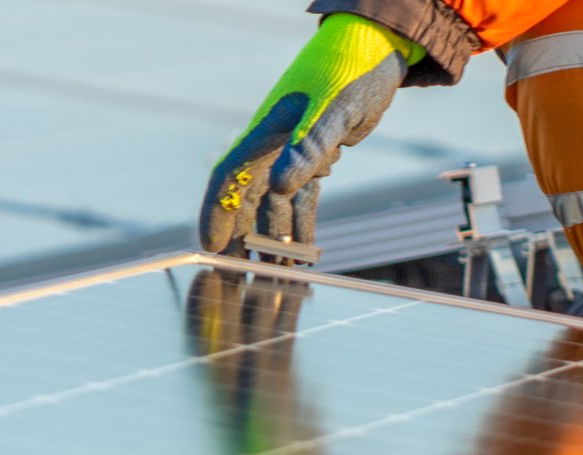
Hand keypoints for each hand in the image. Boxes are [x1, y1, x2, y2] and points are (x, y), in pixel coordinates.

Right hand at [200, 14, 423, 255]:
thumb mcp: (333, 111)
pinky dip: (302, 224)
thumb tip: (278, 186)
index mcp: (267, 133)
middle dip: (242, 237)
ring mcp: (293, 152)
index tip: (210, 247)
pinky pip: (302, 198)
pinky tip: (305, 252)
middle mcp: (274, 145)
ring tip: (278, 275)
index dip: (218, 212)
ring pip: (276, 204)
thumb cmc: (348, 73)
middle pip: (248, 199)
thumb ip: (308, 147)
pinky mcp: (317, 157)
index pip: (230, 177)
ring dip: (276, 238)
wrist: (372, 50)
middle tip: (238, 275)